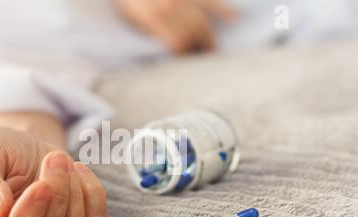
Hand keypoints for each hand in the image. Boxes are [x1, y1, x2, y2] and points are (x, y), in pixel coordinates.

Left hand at [116, 0, 235, 52]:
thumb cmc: (130, 0)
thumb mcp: (133, 19)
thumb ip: (150, 32)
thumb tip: (167, 49)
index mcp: (153, 17)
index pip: (176, 43)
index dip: (184, 55)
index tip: (188, 63)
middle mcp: (171, 6)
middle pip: (192, 33)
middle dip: (198, 49)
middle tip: (202, 62)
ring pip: (201, 20)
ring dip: (209, 37)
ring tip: (213, 51)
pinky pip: (209, 1)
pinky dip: (223, 9)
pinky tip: (233, 19)